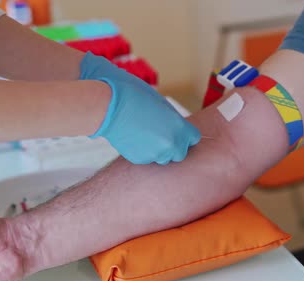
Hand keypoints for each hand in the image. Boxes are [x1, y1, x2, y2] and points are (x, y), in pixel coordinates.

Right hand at [79, 52, 200, 164]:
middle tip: (161, 134)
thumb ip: (173, 120)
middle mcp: (171, 144)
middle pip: (181, 153)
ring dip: (159, 151)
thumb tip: (177, 129)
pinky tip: (135, 138)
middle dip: (174, 146)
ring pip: (164, 158)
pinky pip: (148, 158)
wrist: (109, 106)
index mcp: (180, 127)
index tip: (178, 132)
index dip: (186, 135)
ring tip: (146, 135)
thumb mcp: (162, 104)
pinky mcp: (140, 159)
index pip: (194, 139)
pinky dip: (144, 152)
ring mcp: (156, 154)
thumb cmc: (135, 97)